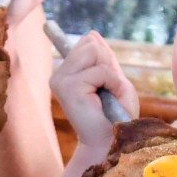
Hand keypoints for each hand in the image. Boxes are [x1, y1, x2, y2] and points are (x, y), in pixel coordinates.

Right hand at [51, 32, 137, 166]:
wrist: (111, 143)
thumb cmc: (116, 115)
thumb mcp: (114, 79)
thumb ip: (104, 57)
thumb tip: (91, 33)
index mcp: (68, 72)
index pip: (89, 42)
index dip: (107, 60)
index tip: (106, 85)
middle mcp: (60, 74)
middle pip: (91, 43)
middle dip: (109, 66)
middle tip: (108, 92)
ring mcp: (60, 80)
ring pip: (94, 52)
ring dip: (111, 75)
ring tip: (107, 96)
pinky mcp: (68, 87)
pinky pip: (101, 70)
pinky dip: (113, 84)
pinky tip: (106, 101)